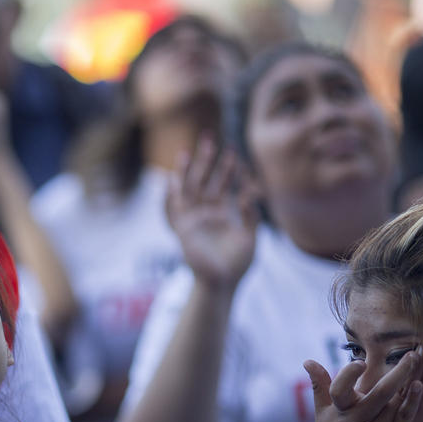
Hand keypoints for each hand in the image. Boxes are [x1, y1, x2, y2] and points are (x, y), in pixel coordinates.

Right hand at [166, 138, 258, 292]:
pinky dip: (171, 197)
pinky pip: (175, 211)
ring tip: (188, 151)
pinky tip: (171, 180)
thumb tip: (249, 193)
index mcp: (220, 215)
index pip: (222, 186)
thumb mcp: (250, 237)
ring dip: (188, 172)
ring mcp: (193, 222)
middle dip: (205, 161)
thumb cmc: (236, 265)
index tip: (233, 152)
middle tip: (209, 138)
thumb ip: (251, 215)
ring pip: (188, 191)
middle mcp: (204, 214)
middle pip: (203, 181)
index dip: (227, 169)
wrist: (223, 283)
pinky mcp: (184, 231)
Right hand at [303, 350, 422, 421]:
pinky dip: (412, 400)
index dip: (349, 375)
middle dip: (398, 370)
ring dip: (411, 377)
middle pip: (380, 391)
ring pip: (396, 399)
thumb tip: (308, 361)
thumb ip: (319, 386)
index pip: (341, 388)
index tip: (360, 362)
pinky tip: (419, 385)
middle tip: (412, 351)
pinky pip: (405, 416)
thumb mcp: (322, 416)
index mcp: (339, 412)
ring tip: (421, 355)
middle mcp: (359, 419)